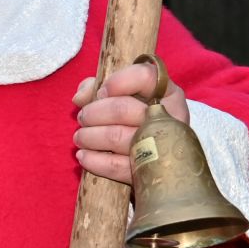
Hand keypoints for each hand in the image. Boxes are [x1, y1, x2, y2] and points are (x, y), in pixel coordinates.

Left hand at [72, 61, 189, 185]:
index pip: (146, 76)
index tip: (102, 91)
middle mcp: (168, 117)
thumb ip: (98, 86)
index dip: (117, 82)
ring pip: (116, 137)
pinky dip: (94, 160)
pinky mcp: (149, 171)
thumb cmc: (135, 118)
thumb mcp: (122, 94)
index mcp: (166, 93)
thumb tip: (80, 97)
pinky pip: (116, 166)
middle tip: (83, 118)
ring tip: (80, 137)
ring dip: (89, 136)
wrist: (160, 157)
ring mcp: (161, 146)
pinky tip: (83, 156)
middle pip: (123, 109)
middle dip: (93, 113)